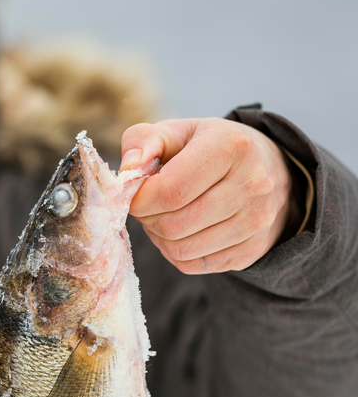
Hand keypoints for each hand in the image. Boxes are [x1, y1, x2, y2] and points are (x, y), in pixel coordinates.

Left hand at [120, 118, 293, 273]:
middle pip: (172, 225)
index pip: (169, 191)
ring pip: (180, 250)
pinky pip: (192, 265)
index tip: (134, 193)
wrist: (267, 168)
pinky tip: (181, 231)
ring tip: (164, 215)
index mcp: (231, 147)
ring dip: (159, 237)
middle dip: (148, 218)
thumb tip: (128, 169)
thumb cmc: (208, 147)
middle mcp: (252, 185)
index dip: (139, 199)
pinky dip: (176, 252)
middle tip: (148, 205)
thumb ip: (143, 140)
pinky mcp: (252, 250)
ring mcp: (257, 221)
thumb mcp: (176, 131)